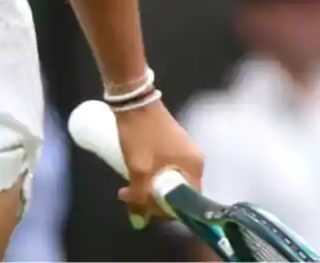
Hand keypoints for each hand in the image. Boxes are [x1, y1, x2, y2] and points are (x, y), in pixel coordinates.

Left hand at [114, 98, 203, 225]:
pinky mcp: (171, 141)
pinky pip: (164, 166)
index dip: (165, 211)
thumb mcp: (139, 169)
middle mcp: (194, 159)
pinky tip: (133, 172)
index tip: (143, 209)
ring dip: (148, 186)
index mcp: (194, 167)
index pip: (187, 203)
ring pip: (167, 178)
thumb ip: (140, 196)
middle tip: (128, 196)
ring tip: (125, 187)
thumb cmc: (140, 134)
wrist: (133, 97)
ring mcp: (183, 149)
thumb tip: (138, 222)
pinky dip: (150, 173)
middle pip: (176, 191)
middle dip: (152, 199)